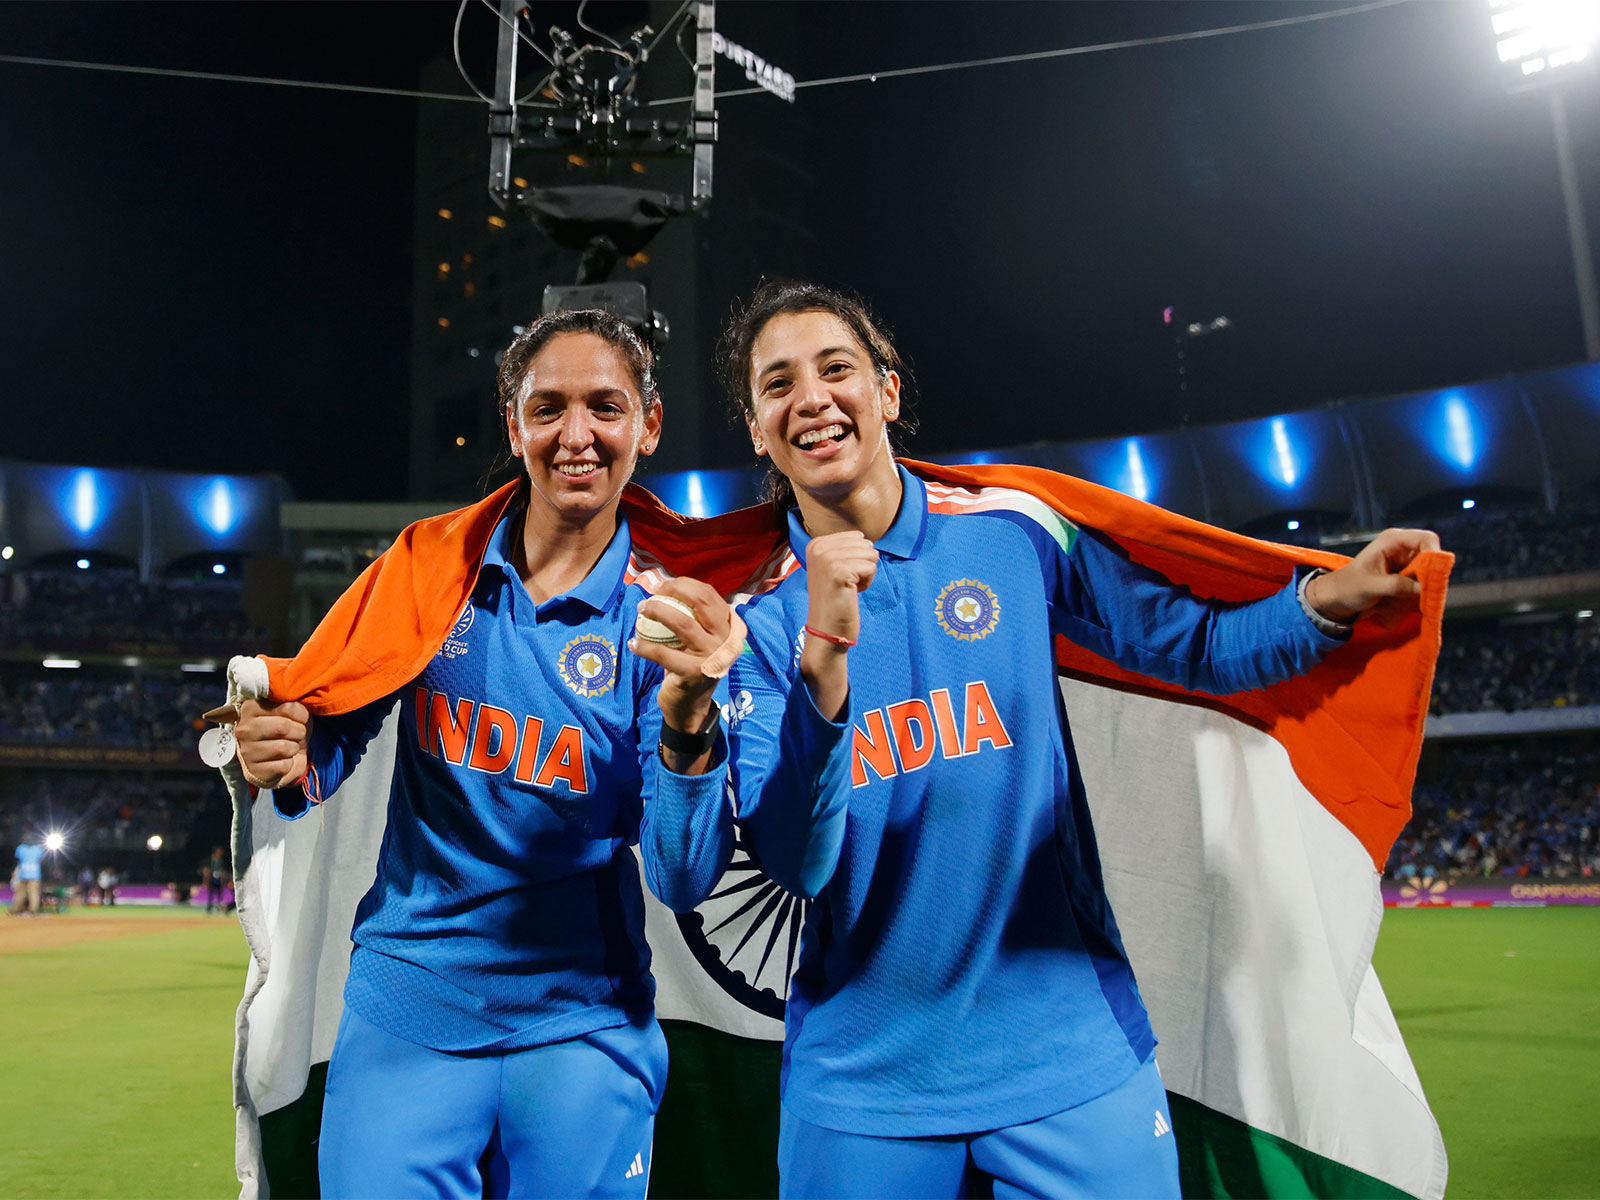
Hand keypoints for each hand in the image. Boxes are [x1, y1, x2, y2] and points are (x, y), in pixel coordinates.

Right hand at [235, 698, 311, 789]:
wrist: (282, 757)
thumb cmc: (286, 729)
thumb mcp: (288, 710)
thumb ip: (288, 699)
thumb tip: (295, 689)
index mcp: (250, 707)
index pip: (288, 707)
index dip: (302, 715)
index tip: (300, 718)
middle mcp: (243, 729)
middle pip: (283, 727)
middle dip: (298, 732)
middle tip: (296, 734)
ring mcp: (245, 751)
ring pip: (284, 747)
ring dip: (293, 748)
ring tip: (288, 747)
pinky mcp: (253, 771)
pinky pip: (283, 766)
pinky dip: (289, 764)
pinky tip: (282, 761)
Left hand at [628, 577, 735, 737]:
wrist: (691, 706)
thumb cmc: (690, 664)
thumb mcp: (698, 639)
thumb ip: (693, 617)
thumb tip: (664, 588)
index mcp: (728, 628)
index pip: (709, 595)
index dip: (684, 585)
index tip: (663, 586)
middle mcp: (725, 640)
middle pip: (701, 602)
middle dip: (673, 591)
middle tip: (652, 595)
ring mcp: (712, 656)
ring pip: (683, 623)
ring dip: (657, 611)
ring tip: (641, 611)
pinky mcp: (695, 673)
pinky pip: (663, 653)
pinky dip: (644, 646)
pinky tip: (633, 643)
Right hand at [804, 531, 878, 646]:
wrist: (826, 628)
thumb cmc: (836, 598)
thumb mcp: (834, 566)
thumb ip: (845, 548)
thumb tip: (865, 537)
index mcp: (816, 544)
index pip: (857, 536)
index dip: (856, 558)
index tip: (841, 576)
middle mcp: (818, 548)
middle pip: (865, 544)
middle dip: (863, 565)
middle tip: (845, 583)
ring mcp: (827, 559)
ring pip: (871, 554)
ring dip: (865, 574)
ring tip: (848, 587)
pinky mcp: (839, 571)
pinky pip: (871, 567)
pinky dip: (867, 583)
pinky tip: (851, 593)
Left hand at [1306, 528, 1441, 622]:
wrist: (1338, 596)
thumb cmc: (1348, 587)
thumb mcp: (1370, 587)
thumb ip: (1395, 585)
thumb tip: (1421, 588)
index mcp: (1392, 540)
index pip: (1426, 539)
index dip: (1435, 554)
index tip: (1433, 575)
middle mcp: (1402, 547)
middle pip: (1432, 554)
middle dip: (1433, 572)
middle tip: (1429, 591)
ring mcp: (1406, 560)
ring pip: (1431, 568)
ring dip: (1429, 583)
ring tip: (1421, 598)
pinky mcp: (1407, 574)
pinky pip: (1424, 578)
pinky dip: (1424, 588)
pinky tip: (1417, 599)